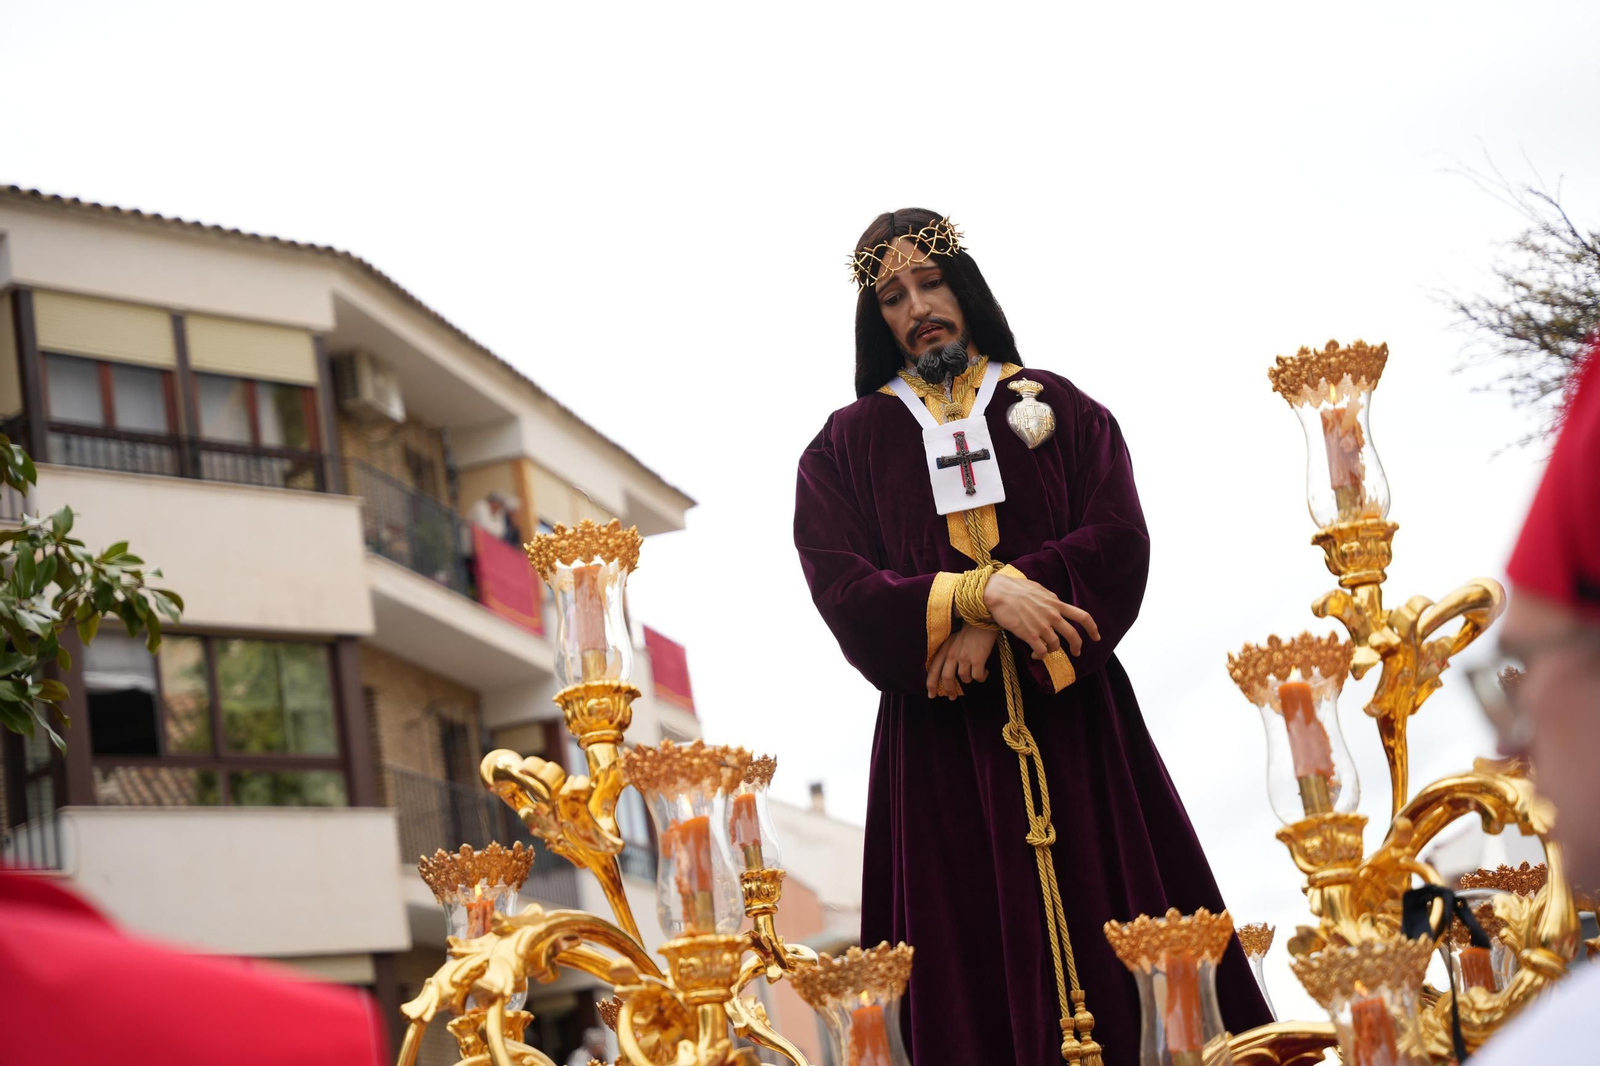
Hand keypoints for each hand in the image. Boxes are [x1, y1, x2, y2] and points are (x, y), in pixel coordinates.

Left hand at [925, 624, 1000, 699]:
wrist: (983, 618)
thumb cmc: (970, 629)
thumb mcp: (954, 640)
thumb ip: (949, 653)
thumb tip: (948, 672)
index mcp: (945, 649)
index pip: (933, 670)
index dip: (931, 684)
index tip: (931, 695)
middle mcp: (952, 654)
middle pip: (946, 678)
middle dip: (949, 690)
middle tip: (952, 697)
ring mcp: (964, 657)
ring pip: (964, 678)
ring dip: (970, 680)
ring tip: (976, 674)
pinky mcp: (977, 659)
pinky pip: (978, 676)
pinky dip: (982, 677)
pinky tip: (985, 672)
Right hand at [982, 572, 1099, 659]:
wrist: (998, 592)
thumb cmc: (1015, 588)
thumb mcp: (1039, 589)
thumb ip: (1050, 599)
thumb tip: (1056, 603)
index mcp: (1056, 603)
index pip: (1082, 616)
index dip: (1092, 628)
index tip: (1096, 637)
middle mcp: (1052, 615)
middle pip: (1073, 635)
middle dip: (1077, 647)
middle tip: (1077, 653)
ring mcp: (1041, 626)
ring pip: (1055, 646)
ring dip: (1051, 651)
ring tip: (1044, 650)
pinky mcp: (1029, 634)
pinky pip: (1041, 651)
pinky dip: (1040, 655)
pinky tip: (1035, 653)